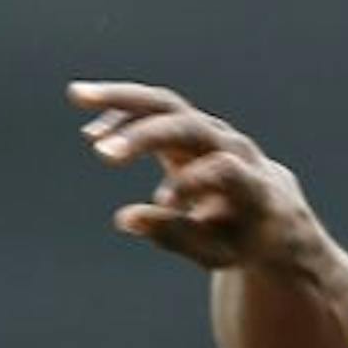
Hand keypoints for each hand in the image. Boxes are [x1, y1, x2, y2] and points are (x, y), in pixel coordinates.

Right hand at [67, 80, 320, 273]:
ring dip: (121, 100)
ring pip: (165, 104)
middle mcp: (231, 146)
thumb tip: (125, 218)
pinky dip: (122, 115)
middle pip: (187, 125)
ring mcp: (209, 131)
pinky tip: (91, 131)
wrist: (270, 211)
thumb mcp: (216, 251)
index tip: (165, 204)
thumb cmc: (242, 239)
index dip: (194, 182)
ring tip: (77, 96)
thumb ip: (176, 236)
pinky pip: (154, 110)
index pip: (223, 169)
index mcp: (251, 183)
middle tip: (103, 153)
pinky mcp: (188, 127)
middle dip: (144, 136)